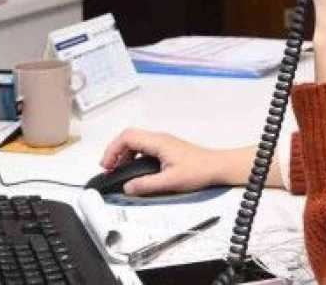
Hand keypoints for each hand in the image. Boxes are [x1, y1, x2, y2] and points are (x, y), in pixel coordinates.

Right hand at [100, 129, 254, 195]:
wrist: (218, 167)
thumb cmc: (200, 170)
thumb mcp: (170, 181)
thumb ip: (146, 185)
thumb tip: (128, 187)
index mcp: (158, 142)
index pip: (127, 137)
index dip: (112, 150)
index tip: (107, 165)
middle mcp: (159, 139)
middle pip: (128, 138)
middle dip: (115, 152)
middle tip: (109, 168)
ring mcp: (163, 143)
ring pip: (136, 143)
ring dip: (124, 155)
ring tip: (119, 171)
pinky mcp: (166, 149)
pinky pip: (143, 148)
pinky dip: (133, 157)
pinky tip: (135, 171)